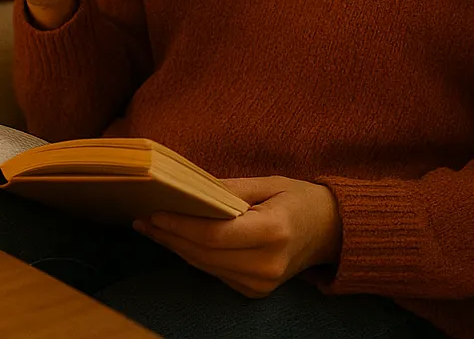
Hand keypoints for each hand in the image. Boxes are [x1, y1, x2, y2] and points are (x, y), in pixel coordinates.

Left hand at [133, 177, 341, 297]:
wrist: (331, 232)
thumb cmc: (299, 200)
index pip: (215, 234)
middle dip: (170, 236)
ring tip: (151, 227)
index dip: (180, 225)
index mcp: (273, 232)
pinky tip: (176, 239)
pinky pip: (215, 272)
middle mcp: (267, 264)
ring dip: (176, 247)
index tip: (154, 212)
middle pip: (204, 254)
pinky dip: (194, 255)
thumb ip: (229, 189)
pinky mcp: (255, 291)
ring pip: (205, 266)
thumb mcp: (269, 183)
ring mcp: (261, 283)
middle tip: (142, 218)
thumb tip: (189, 188)